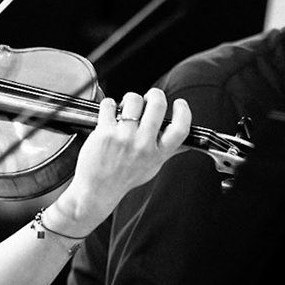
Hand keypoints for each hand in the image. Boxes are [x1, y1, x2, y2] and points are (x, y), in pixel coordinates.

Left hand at [44, 89, 191, 232]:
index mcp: (158, 153)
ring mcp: (124, 137)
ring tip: (125, 108)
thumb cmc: (123, 178)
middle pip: (158, 105)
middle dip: (154, 94)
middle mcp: (143, 145)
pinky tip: (109, 113)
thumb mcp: (152, 167)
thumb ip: (168, 152)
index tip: (179, 103)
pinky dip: (109, 104)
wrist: (97, 190)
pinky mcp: (105, 132)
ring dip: (129, 99)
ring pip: (133, 100)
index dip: (183, 111)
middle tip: (148, 98)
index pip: (180, 128)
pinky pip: (109, 104)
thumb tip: (187, 144)